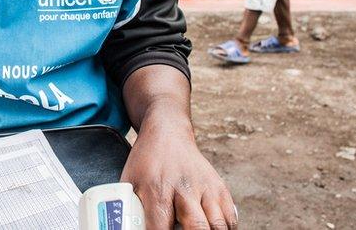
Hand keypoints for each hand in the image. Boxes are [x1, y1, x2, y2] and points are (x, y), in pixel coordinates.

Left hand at [121, 127, 236, 228]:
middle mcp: (184, 188)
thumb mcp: (129, 182)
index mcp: (157, 189)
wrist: (167, 134)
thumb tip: (125, 226)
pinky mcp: (220, 188)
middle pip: (197, 227)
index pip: (160, 228)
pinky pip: (229, 219)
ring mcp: (205, 187)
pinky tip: (210, 229)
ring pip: (218, 225)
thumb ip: (130, 209)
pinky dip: (224, 228)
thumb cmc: (146, 163)